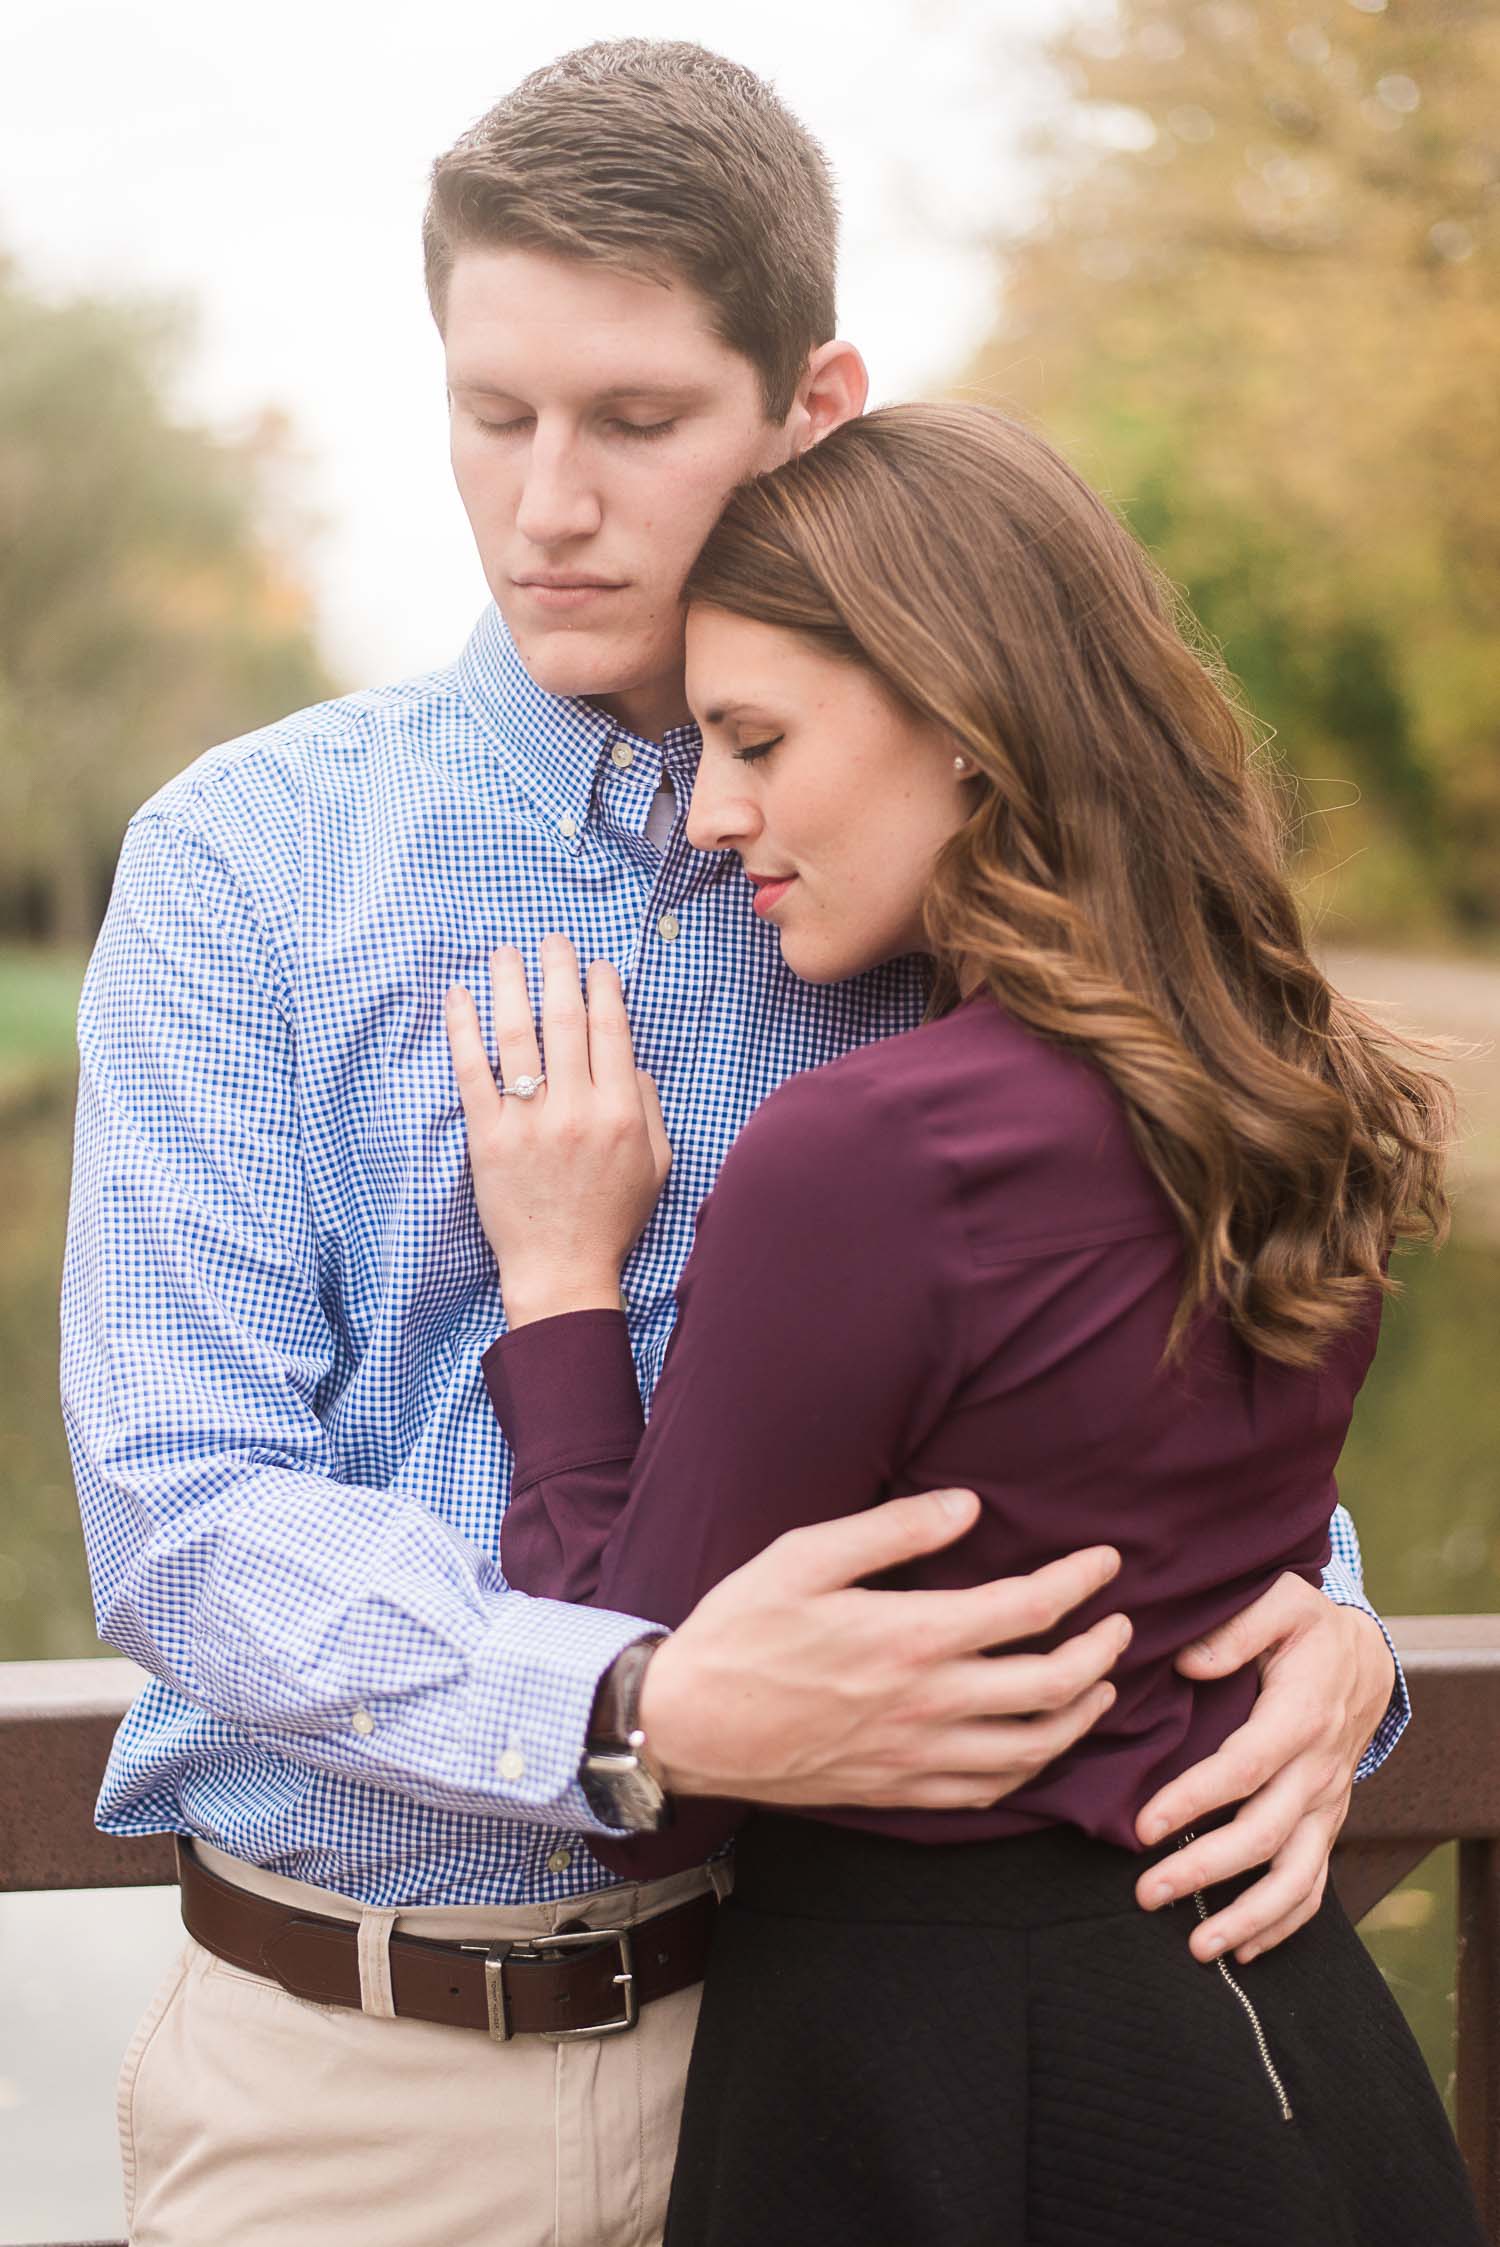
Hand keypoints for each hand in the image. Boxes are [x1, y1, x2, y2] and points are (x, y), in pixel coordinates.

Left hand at [445, 935, 670, 1325]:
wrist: (562, 1269)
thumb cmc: (611, 1218)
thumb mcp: (656, 1164)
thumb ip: (648, 1105)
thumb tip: (628, 1056)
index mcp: (620, 1114)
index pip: (611, 1032)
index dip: (603, 990)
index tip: (596, 965)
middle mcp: (577, 1111)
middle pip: (565, 1021)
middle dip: (560, 970)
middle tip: (552, 939)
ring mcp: (529, 1123)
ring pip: (518, 1036)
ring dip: (511, 985)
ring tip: (506, 953)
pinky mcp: (489, 1138)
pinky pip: (473, 1073)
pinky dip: (464, 1030)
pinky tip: (460, 997)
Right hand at [637, 1489, 1130, 1809]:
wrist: (687, 1724)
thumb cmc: (740, 1630)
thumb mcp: (806, 1555)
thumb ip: (894, 1530)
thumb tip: (970, 1508)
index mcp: (911, 1637)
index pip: (1028, 1609)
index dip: (1079, 1582)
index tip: (1107, 1561)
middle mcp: (929, 1704)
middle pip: (1052, 1684)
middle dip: (1102, 1650)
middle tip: (1122, 1623)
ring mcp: (918, 1757)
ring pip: (1034, 1748)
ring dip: (1083, 1715)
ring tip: (1101, 1684)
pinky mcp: (899, 1793)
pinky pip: (990, 1792)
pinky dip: (1033, 1769)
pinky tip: (1041, 1745)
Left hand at [1133, 1574, 1395, 1963]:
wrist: (1362, 1658)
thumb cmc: (1306, 1627)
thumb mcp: (1279, 1601)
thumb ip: (1235, 1628)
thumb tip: (1189, 1663)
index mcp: (1299, 1715)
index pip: (1245, 1767)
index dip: (1196, 1800)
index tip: (1144, 1826)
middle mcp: (1318, 1769)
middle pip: (1266, 1834)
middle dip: (1205, 1870)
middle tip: (1146, 1894)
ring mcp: (1326, 1803)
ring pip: (1297, 1874)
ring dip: (1249, 1917)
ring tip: (1199, 1948)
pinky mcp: (1327, 1822)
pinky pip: (1314, 1884)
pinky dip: (1283, 1924)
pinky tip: (1245, 1950)